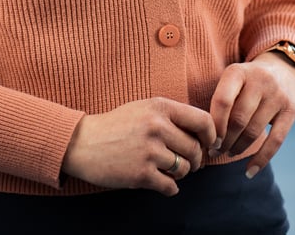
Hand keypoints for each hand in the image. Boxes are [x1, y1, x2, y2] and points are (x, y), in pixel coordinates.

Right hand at [62, 97, 216, 195]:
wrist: (83, 143)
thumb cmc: (116, 125)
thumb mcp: (143, 108)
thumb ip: (170, 116)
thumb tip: (203, 133)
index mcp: (159, 107)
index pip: (202, 120)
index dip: (211, 135)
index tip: (209, 144)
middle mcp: (156, 126)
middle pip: (195, 149)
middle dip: (195, 159)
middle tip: (187, 162)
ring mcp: (149, 151)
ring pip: (184, 169)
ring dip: (180, 173)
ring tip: (168, 169)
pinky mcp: (141, 174)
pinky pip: (171, 186)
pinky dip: (170, 187)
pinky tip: (161, 181)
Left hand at [209, 52, 294, 177]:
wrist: (283, 68)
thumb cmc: (248, 80)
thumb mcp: (233, 78)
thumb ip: (221, 99)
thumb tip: (203, 134)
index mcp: (238, 72)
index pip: (223, 101)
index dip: (215, 125)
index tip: (209, 141)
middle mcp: (259, 81)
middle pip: (238, 119)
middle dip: (224, 140)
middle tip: (215, 151)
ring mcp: (277, 96)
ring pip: (254, 131)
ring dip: (238, 148)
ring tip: (229, 153)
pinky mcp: (291, 111)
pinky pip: (275, 141)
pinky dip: (261, 159)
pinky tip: (249, 171)